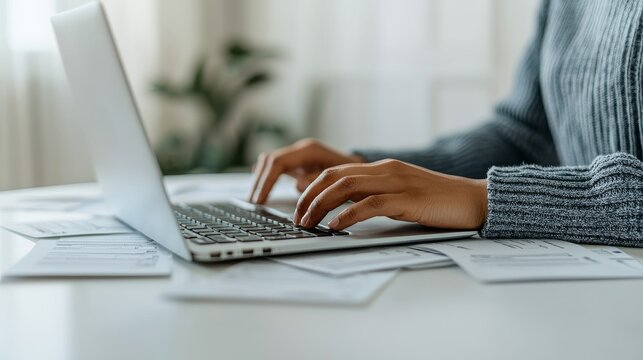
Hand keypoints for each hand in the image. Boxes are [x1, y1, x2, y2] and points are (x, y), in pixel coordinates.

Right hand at [249, 138, 363, 203]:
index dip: (267, 181)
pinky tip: (259, 187)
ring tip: (255, 199)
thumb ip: (319, 181)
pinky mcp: (298, 161)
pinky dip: (266, 176)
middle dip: (259, 182)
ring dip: (260, 179)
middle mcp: (301, 149)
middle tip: (253, 202)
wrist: (363, 166)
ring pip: (270, 161)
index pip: (278, 162)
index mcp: (310, 150)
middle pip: (270, 161)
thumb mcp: (340, 179)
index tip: (260, 200)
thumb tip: (298, 185)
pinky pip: (275, 166)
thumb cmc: (355, 174)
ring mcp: (299, 154)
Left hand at [293, 159, 487, 230]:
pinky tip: (336, 226)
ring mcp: (397, 182)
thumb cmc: (438, 201)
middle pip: (335, 176)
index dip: (312, 187)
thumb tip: (345, 208)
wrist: (474, 199)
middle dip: (309, 196)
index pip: (337, 171)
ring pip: (347, 186)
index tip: (299, 206)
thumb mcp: (401, 194)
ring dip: (322, 205)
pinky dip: (348, 215)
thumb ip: (376, 195)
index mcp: (383, 168)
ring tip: (308, 223)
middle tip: (297, 218)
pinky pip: (371, 204)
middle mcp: (386, 170)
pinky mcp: (408, 199)